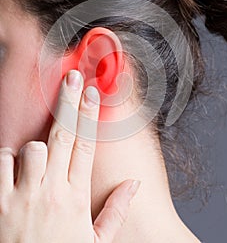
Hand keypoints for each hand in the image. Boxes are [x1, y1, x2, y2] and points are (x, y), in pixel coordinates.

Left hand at [0, 70, 139, 242]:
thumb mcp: (96, 242)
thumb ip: (116, 211)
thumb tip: (135, 184)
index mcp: (76, 197)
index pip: (86, 145)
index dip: (89, 115)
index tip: (91, 93)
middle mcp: (52, 191)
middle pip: (62, 135)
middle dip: (68, 103)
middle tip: (73, 78)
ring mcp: (24, 196)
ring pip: (31, 148)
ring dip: (34, 146)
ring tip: (38, 156)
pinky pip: (2, 163)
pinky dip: (7, 158)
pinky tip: (14, 166)